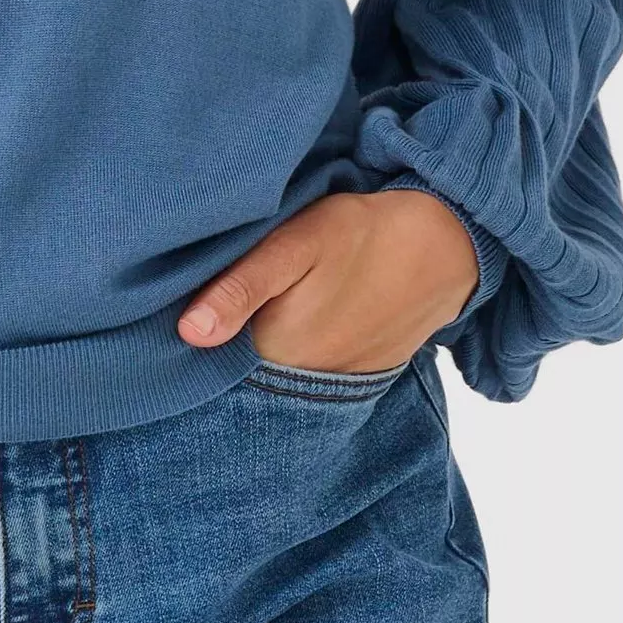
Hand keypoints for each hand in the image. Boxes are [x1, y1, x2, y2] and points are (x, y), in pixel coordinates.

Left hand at [175, 190, 479, 373]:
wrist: (446, 245)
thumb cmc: (360, 235)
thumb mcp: (294, 245)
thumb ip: (241, 286)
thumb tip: (189, 334)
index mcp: (276, 356)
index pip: (210, 365)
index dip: (190, 337)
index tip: (176, 309)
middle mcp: (303, 386)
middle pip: (240, 371)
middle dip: (224, 344)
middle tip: (215, 297)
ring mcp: (335, 386)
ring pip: (275, 375)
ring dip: (260, 350)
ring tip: (259, 306)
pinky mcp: (360, 377)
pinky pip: (312, 373)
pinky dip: (298, 353)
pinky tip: (299, 318)